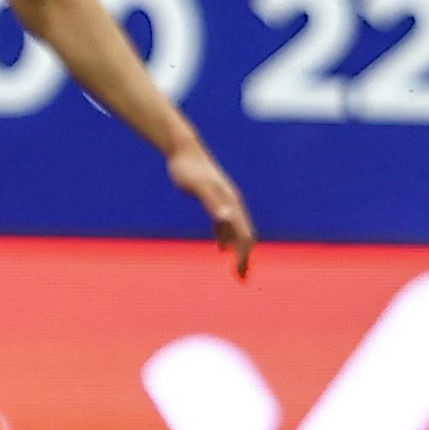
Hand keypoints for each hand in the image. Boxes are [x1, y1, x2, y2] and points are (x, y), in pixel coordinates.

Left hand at [170, 143, 256, 276]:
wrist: (183, 150)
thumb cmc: (187, 169)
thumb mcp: (197, 186)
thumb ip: (211, 201)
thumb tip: (225, 218)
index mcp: (231, 203)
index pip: (244, 234)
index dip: (244, 256)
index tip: (240, 275)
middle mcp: (232, 204)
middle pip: (245, 235)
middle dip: (245, 257)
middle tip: (242, 279)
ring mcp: (225, 202)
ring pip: (237, 231)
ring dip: (238, 250)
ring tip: (237, 270)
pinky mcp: (215, 200)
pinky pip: (226, 224)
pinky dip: (226, 238)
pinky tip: (220, 248)